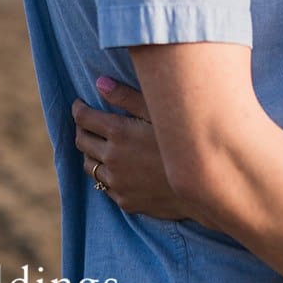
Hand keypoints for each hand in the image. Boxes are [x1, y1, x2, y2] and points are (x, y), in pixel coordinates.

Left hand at [70, 77, 193, 222]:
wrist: (203, 185)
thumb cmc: (185, 143)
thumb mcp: (160, 113)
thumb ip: (127, 97)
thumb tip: (99, 82)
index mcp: (118, 133)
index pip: (83, 118)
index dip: (78, 108)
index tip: (80, 104)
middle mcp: (112, 158)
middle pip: (81, 140)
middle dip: (82, 128)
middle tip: (89, 122)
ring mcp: (117, 182)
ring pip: (89, 165)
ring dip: (91, 152)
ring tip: (101, 145)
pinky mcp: (124, 199)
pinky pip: (104, 184)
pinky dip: (106, 173)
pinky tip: (118, 167)